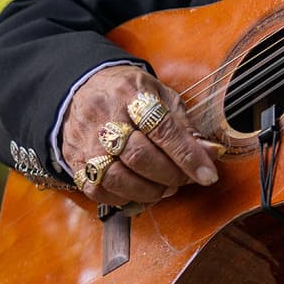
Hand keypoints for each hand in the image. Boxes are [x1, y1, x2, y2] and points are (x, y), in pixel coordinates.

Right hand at [63, 66, 219, 206]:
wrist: (82, 86)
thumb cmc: (128, 94)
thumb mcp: (160, 96)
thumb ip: (184, 126)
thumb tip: (210, 154)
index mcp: (131, 93)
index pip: (162, 129)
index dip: (187, 156)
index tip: (207, 175)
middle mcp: (104, 115)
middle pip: (139, 156)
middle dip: (169, 175)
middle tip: (182, 179)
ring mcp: (85, 139)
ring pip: (116, 177)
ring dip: (147, 191)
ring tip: (161, 188)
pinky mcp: (74, 157)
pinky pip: (96, 188)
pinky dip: (121, 197)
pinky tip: (136, 191)